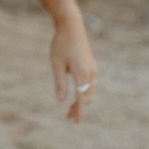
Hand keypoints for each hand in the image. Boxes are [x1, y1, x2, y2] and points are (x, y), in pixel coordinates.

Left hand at [50, 7, 96, 122]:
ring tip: (70, 107)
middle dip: (78, 108)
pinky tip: (77, 93)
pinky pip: (90, 83)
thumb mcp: (56, 64)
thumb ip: (60, 83)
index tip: (76, 122)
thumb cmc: (61, 44)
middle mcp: (90, 73)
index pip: (81, 99)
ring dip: (82, 100)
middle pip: (86, 96)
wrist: (71, 25)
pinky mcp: (91, 64)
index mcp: (82, 74)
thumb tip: (61, 100)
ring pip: (89, 90)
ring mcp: (92, 68)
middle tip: (68, 117)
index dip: (79, 111)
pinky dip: (84, 91)